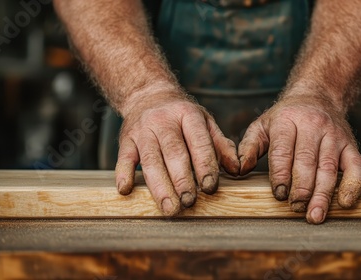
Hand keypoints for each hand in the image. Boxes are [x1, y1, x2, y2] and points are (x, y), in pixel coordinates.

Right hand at [115, 92, 238, 215]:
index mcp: (188, 115)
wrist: (148, 95)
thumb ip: (221, 145)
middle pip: (174, 153)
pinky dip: (123, 174)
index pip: (199, 142)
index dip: (205, 165)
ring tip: (169, 207)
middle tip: (189, 202)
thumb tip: (237, 169)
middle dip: (182, 180)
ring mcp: (142, 130)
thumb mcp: (205, 122)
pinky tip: (126, 190)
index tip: (209, 187)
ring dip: (160, 186)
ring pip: (150, 160)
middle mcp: (164, 121)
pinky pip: (123, 158)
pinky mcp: (126, 140)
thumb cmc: (181, 114)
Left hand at [238, 94, 360, 223]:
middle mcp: (313, 126)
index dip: (281, 174)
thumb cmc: (286, 117)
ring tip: (314, 215)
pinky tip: (344, 203)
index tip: (279, 194)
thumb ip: (248, 147)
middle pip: (307, 161)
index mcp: (287, 120)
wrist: (318, 96)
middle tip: (295, 207)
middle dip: (302, 188)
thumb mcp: (262, 125)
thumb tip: (239, 169)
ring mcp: (334, 136)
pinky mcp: (350, 145)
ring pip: (330, 167)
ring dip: (323, 194)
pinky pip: (356, 166)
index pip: (283, 150)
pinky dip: (353, 185)